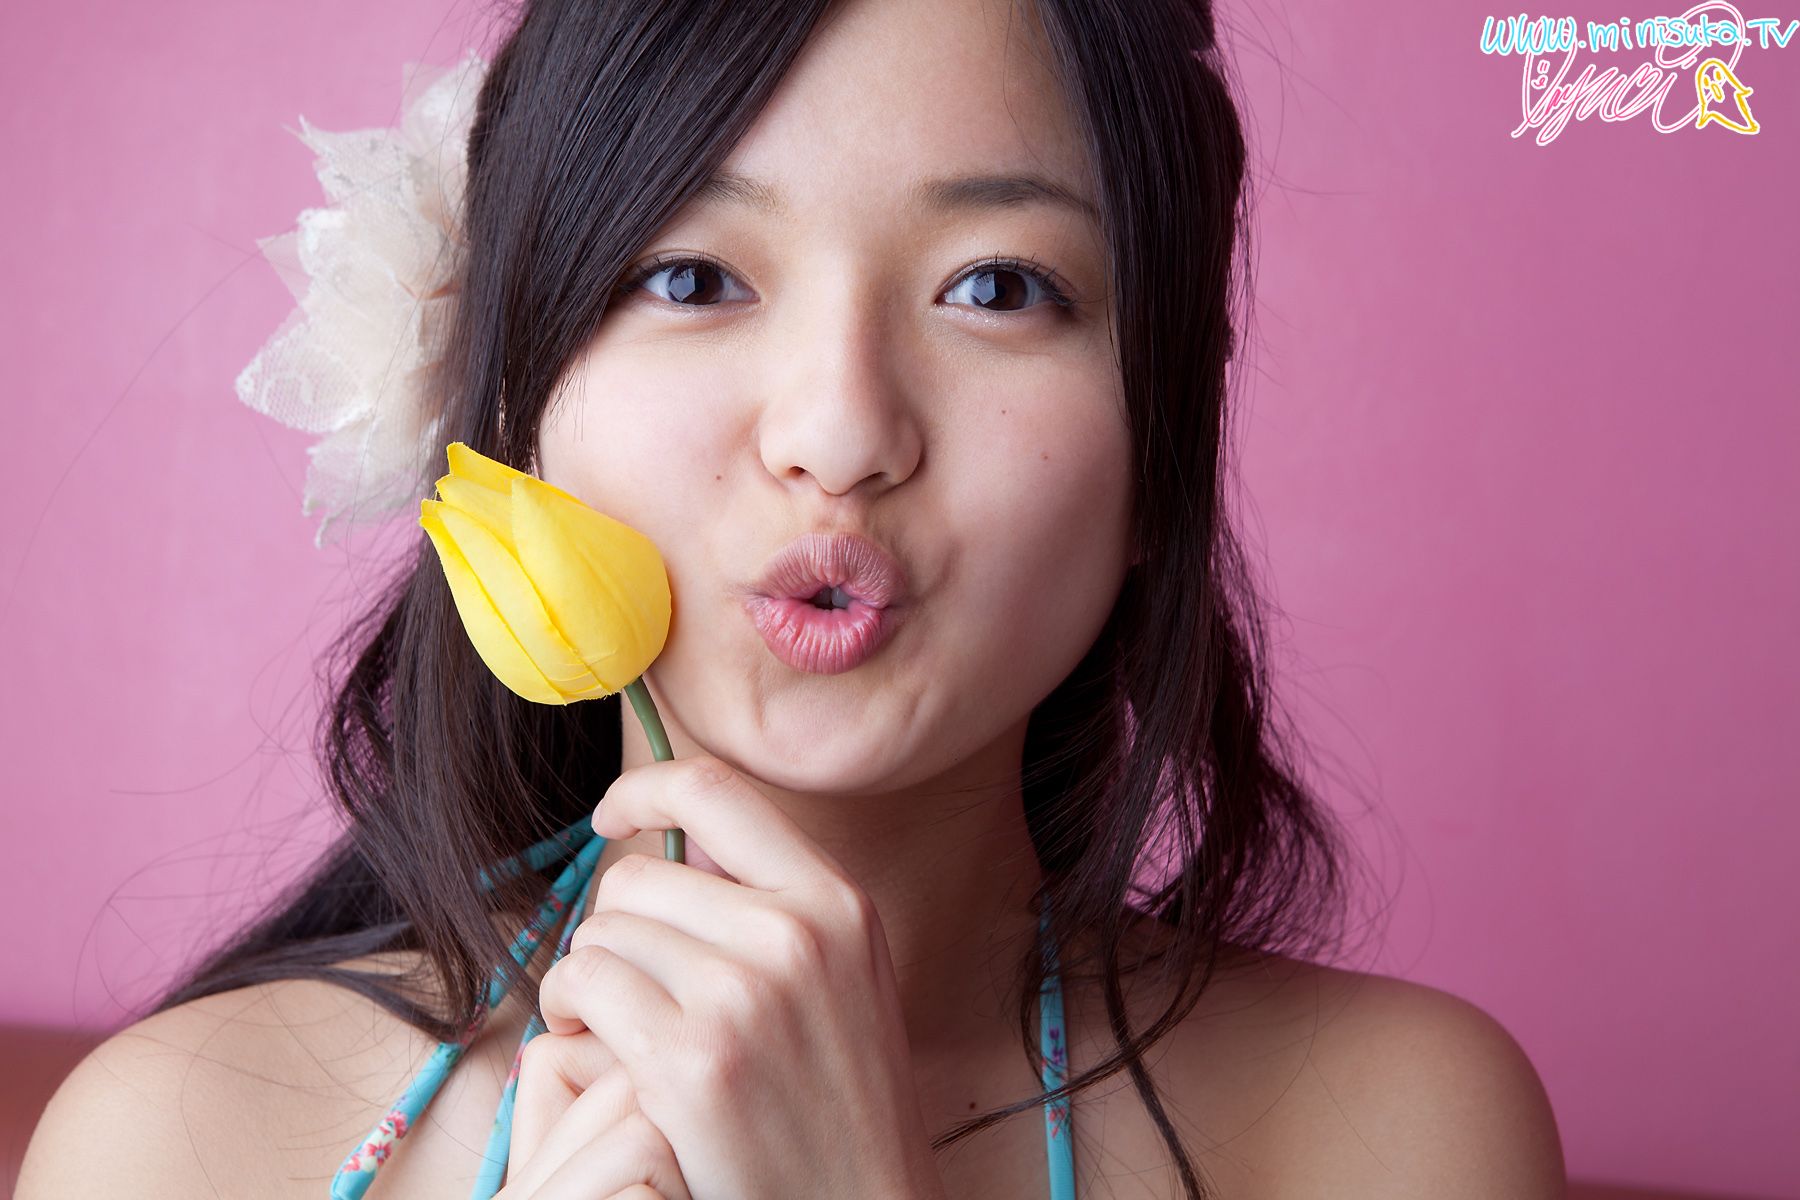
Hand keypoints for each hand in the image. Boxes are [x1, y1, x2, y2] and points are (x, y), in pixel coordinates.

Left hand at [534, 754, 948, 1199]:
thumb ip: (774, 904)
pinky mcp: (687, 1060)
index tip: (611, 815)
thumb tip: (682, 840)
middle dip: (613, 927)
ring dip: (586, 975)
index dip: (645, 789)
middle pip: (637, 877)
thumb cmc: (839, 1101)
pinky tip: (596, 1045)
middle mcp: (795, 934)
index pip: (716, 792)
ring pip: (601, 933)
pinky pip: (584, 985)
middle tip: (625, 981)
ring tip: (613, 1021)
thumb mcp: (841, 978)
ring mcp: (742, 996)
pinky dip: (571, 1011)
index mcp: (838, 903)